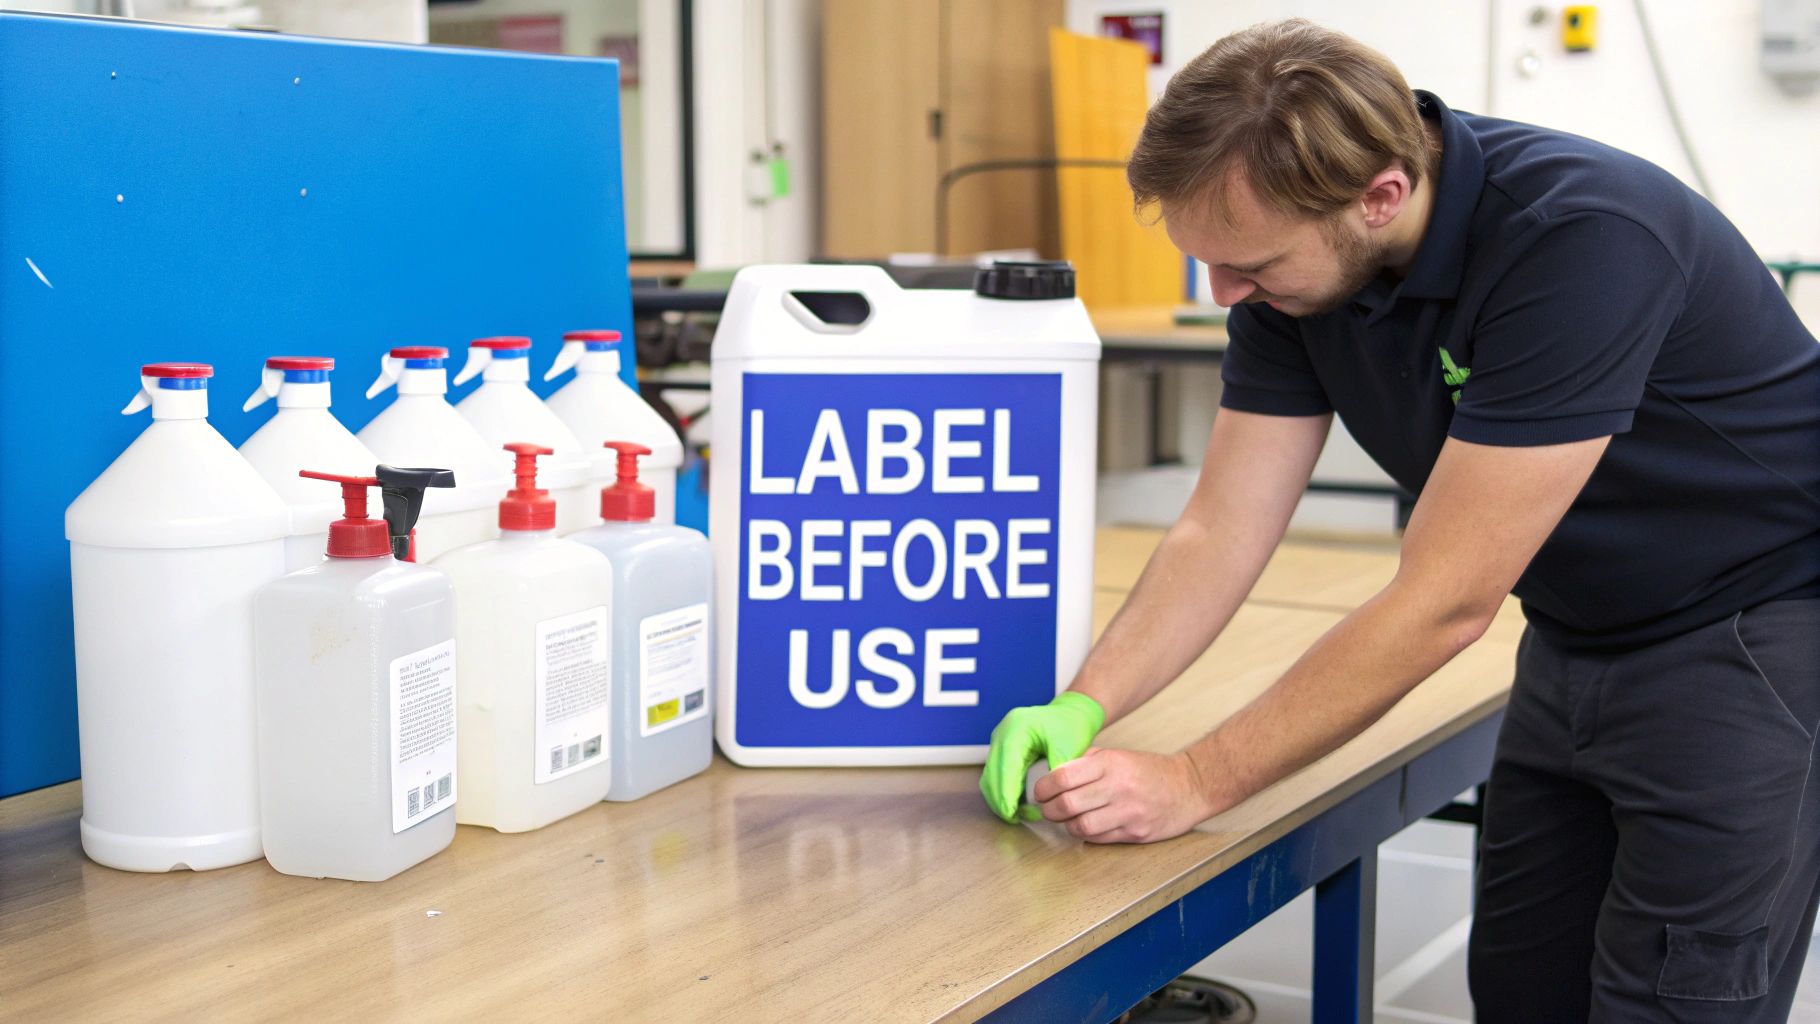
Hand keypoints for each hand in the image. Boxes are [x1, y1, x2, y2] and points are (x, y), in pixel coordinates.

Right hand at [979, 692, 1105, 822]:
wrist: (1070, 713)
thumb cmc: (1070, 725)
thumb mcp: (1068, 746)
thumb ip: (1056, 771)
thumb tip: (1045, 798)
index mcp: (1015, 730)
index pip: (1004, 768)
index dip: (1006, 795)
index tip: (1012, 814)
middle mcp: (1002, 734)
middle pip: (991, 775)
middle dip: (1000, 801)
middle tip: (1016, 819)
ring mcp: (999, 742)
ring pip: (990, 778)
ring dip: (999, 799)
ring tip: (1018, 815)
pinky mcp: (1003, 750)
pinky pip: (997, 776)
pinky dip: (1003, 792)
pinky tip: (1017, 805)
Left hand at [1032, 747, 1214, 843]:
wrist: (1189, 787)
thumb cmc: (1149, 770)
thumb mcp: (1117, 755)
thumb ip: (1086, 761)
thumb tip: (1053, 771)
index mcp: (1110, 763)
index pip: (1064, 777)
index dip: (1044, 787)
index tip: (1040, 791)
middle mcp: (1118, 787)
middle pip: (1067, 805)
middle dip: (1049, 810)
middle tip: (1046, 808)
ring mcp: (1128, 813)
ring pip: (1081, 827)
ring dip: (1066, 826)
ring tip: (1065, 820)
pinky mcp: (1136, 833)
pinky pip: (1099, 839)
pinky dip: (1086, 835)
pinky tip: (1085, 826)